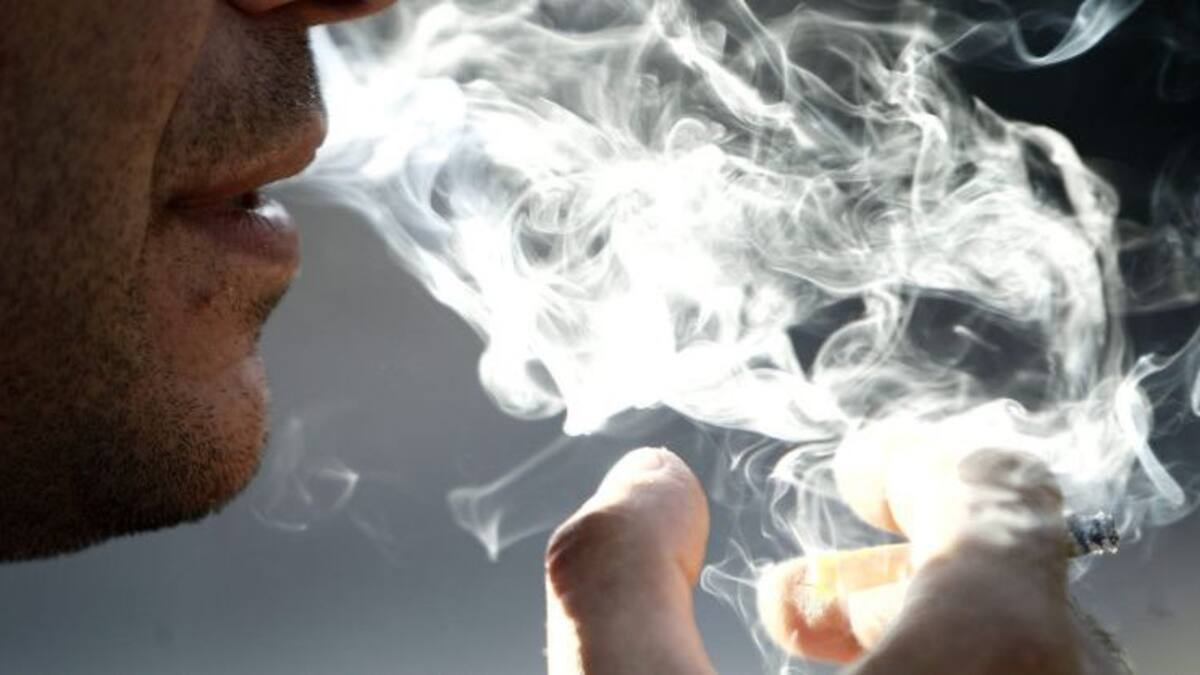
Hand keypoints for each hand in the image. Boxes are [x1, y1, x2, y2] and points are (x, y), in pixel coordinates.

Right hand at [544, 442, 1125, 673]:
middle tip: (815, 584)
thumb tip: (645, 483)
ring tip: (819, 651)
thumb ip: (612, 575)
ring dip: (928, 636)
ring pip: (1030, 666)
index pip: (1004, 508)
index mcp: (978, 674)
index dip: (924, 465)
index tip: (864, 470)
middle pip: (1022, 596)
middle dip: (907, 564)